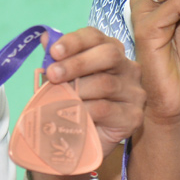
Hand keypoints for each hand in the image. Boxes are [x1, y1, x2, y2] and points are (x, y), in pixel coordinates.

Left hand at [34, 27, 143, 179]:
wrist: (78, 143)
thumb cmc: (72, 105)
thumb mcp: (61, 80)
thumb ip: (56, 59)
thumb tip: (45, 37)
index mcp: (110, 52)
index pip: (96, 36)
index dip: (74, 41)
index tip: (54, 51)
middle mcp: (128, 68)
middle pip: (109, 55)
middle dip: (77, 63)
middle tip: (53, 75)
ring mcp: (134, 92)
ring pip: (106, 83)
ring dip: (78, 90)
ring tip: (58, 98)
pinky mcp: (134, 116)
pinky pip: (107, 109)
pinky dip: (85, 110)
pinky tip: (72, 114)